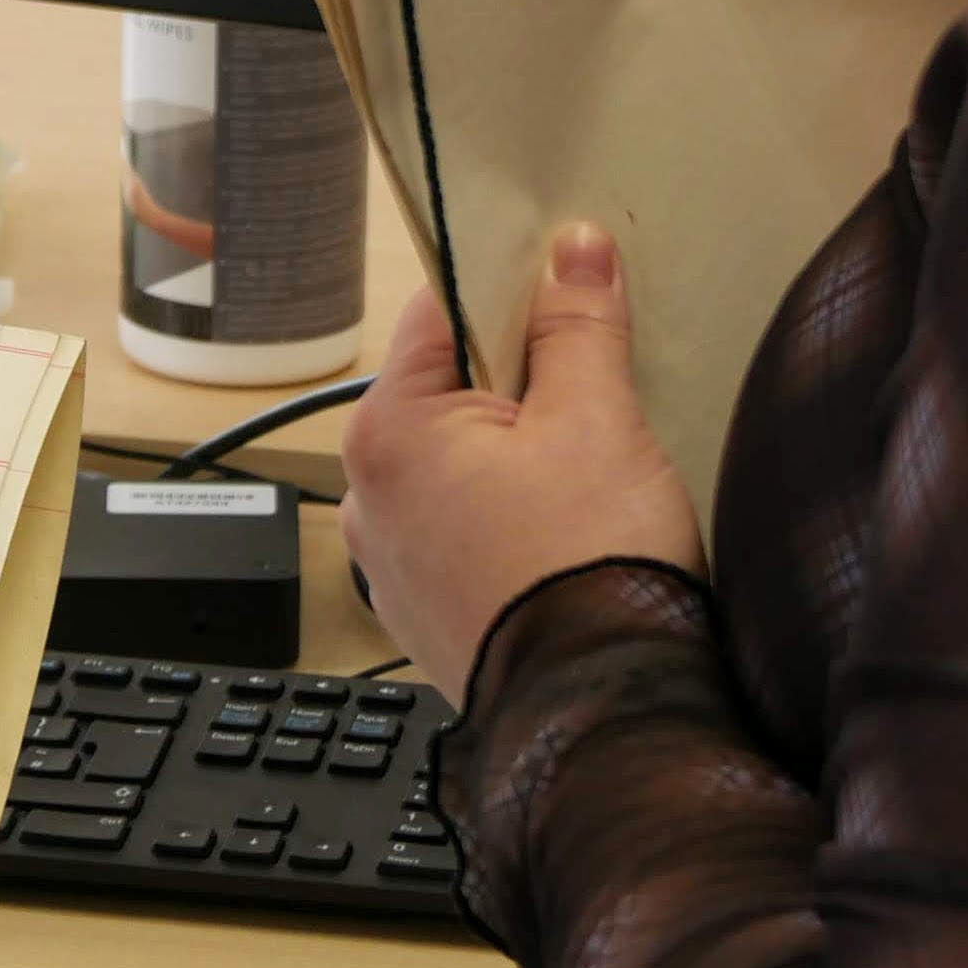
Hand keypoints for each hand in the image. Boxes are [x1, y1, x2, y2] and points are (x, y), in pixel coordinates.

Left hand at [336, 223, 703, 697]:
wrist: (602, 720)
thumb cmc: (587, 567)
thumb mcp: (596, 418)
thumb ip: (577, 324)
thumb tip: (572, 248)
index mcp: (386, 433)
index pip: (439, 316)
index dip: (509, 293)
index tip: (565, 292)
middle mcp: (365, 497)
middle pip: (450, 395)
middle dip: (522, 385)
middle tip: (594, 397)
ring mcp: (392, 565)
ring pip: (460, 470)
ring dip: (518, 460)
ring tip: (589, 479)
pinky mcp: (430, 616)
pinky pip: (466, 536)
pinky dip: (510, 523)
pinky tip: (569, 536)